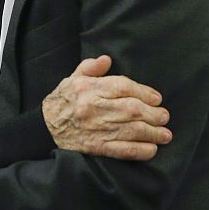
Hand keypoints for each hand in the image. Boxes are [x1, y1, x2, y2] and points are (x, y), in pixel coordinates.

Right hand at [43, 55, 171, 160]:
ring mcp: (95, 129)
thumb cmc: (62, 101)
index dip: (144, 92)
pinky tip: (152, 148)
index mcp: (87, 88)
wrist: (43, 128)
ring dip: (153, 133)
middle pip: (131, 109)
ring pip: (131, 130)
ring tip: (165, 134)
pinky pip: (123, 150)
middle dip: (153, 114)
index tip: (157, 98)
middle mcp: (92, 108)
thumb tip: (106, 59)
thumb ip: (90, 68)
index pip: (122, 86)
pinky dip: (141, 150)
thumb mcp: (72, 79)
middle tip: (164, 116)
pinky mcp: (95, 148)